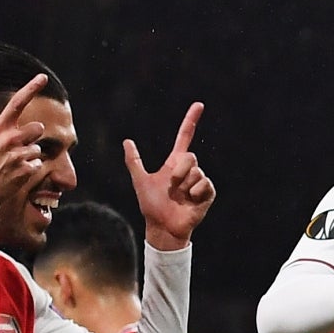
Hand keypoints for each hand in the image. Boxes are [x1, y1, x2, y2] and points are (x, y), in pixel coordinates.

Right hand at [0, 75, 50, 205]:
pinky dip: (31, 168)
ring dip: (30, 155)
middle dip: (32, 138)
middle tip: (16, 149)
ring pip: (39, 148)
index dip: (31, 88)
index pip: (17, 103)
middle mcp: (9, 138)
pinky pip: (39, 164)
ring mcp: (18, 154)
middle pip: (38, 128)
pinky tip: (17, 173)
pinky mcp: (26, 169)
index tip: (43, 77)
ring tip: (14, 163)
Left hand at [125, 103, 214, 249]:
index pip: (184, 137)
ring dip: (185, 184)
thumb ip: (134, 161)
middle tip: (171, 184)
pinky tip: (190, 200)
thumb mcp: (140, 180)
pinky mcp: (207, 194)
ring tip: (180, 196)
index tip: (198, 105)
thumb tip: (126, 142)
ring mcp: (199, 182)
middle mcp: (188, 170)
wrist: (162, 226)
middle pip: (190, 156)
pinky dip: (195, 191)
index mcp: (174, 164)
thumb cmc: (151, 205)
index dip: (190, 121)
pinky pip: (204, 184)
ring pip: (197, 171)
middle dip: (179, 170)